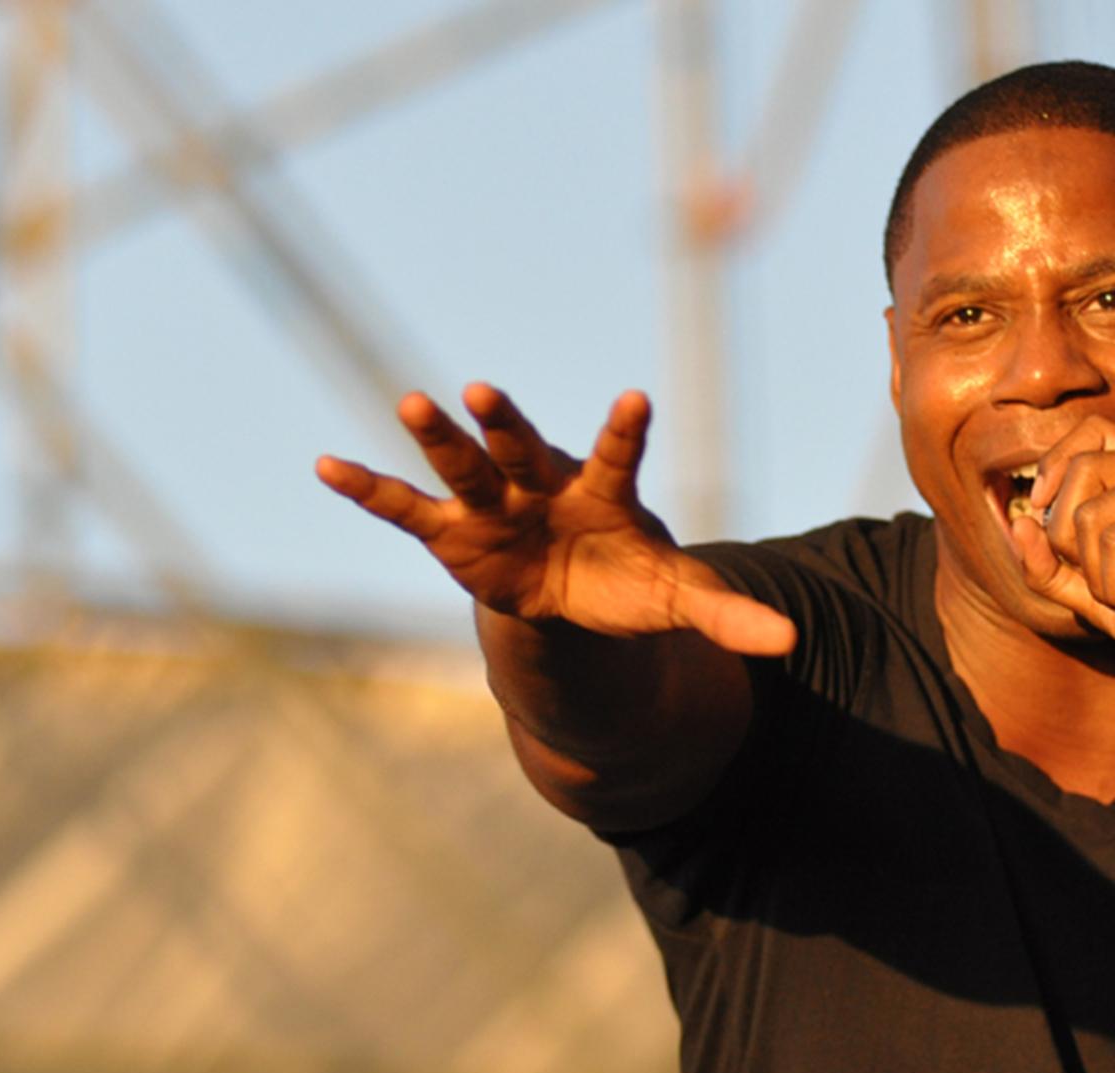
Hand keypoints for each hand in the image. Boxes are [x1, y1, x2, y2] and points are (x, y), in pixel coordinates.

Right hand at [316, 384, 794, 655]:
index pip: (620, 455)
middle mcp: (543, 483)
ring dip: (440, 437)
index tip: (636, 399)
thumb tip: (788, 640)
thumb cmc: (627, 579)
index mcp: (605, 491)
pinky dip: (368, 489)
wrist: (572, 591)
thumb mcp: (676, 599)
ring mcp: (494, 503)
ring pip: (465, 465)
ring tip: (412, 401)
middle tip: (487, 391)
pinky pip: (405, 509)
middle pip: (524, 447)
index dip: (626, 430)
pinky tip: (325, 464)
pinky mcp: (452, 532)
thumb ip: (725, 614)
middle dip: (506, 423)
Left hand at [1006, 418, 1114, 694]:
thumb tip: (1019, 524)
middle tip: (1114, 589)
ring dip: (1102, 579)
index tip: (1044, 514)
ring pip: (1091, 513)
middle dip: (1072, 543)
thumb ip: (1054, 566)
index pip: (1091, 432)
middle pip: (1081, 471)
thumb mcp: (1099, 597)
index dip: (1056, 467)